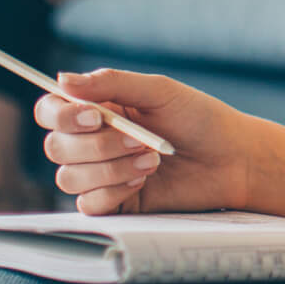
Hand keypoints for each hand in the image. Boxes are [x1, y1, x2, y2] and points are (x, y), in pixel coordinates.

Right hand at [35, 69, 253, 215]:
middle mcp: (92, 141)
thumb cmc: (200, 119)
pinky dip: (113, 192)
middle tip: (140, 140)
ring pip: (69, 178)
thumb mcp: (160, 92)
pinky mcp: (113, 203)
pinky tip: (144, 181)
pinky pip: (88, 204)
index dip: (61, 115)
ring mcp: (100, 174)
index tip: (94, 117)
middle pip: (55, 147)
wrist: (232, 160)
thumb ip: (112, 83)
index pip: (51, 111)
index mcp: (98, 109)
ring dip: (110, 169)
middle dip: (98, 146)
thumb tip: (63, 79)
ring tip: (152, 160)